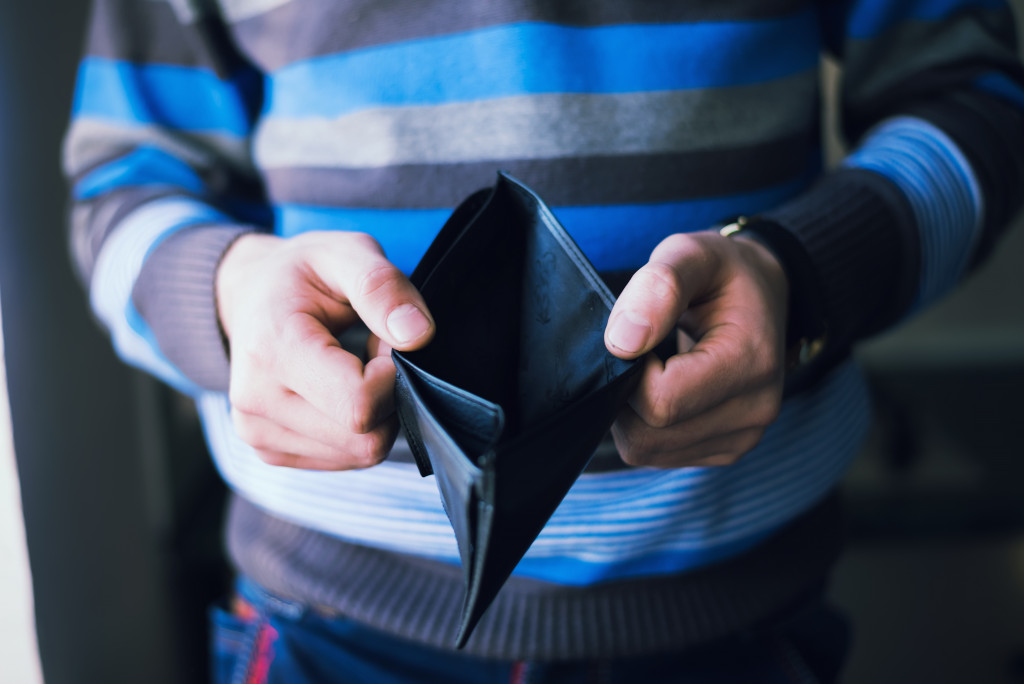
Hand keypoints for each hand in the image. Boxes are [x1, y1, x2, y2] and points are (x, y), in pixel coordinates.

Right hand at [216, 231, 434, 469]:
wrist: (249, 294)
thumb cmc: (302, 272)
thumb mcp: (344, 253)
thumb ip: (382, 287)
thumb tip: (418, 335)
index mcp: (272, 350)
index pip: (358, 405)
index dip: (391, 377)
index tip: (383, 341)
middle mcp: (256, 402)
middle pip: (364, 438)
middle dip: (386, 396)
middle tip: (371, 352)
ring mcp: (259, 434)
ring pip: (359, 454)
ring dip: (374, 413)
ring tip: (352, 366)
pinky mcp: (271, 452)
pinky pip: (344, 460)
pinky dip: (356, 428)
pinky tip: (338, 389)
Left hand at [604, 230, 787, 467]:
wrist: (763, 294)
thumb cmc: (724, 273)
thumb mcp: (693, 254)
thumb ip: (659, 286)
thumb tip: (622, 340)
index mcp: (751, 362)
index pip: (661, 401)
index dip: (630, 371)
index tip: (637, 337)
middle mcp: (755, 410)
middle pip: (649, 435)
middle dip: (625, 395)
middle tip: (637, 352)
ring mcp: (742, 437)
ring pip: (648, 450)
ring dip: (632, 413)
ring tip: (651, 367)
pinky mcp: (725, 449)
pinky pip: (658, 454)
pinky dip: (646, 425)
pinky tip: (662, 388)